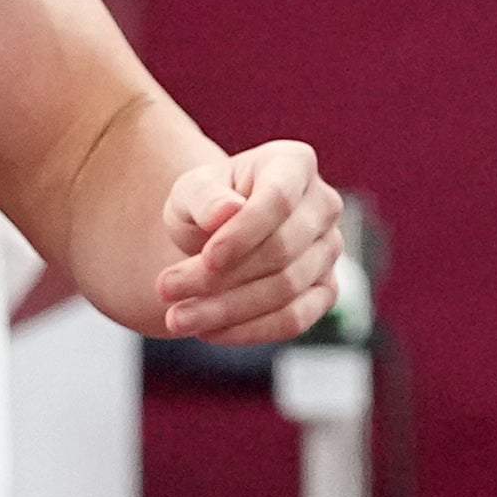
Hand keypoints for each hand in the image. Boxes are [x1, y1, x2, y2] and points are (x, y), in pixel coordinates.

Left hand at [155, 135, 339, 344]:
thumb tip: (228, 212)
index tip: (204, 259)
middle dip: (221, 278)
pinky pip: (294, 320)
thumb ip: (205, 196)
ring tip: (176, 318)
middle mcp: (323, 205)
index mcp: (294, 163)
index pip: (278, 200)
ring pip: (286, 290)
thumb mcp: (191, 191)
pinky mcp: (325, 291)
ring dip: (227, 310)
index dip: (242, 234)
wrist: (218, 233)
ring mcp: (330, 250)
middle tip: (166, 290)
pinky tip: (208, 332)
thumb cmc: (207, 204)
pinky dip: (249, 331)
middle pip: (282, 251)